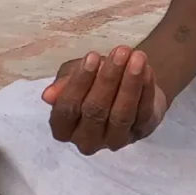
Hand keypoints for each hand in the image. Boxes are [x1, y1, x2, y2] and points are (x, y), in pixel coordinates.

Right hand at [41, 45, 166, 154]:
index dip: (79, 83)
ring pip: (121, 115)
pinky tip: (146, 69)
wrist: (125, 89)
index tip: (92, 56)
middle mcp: (86, 141)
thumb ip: (63, 84)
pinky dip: (146, 89)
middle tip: (120, 51)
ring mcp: (114, 141)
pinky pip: (143, 113)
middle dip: (108, 79)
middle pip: (95, 111)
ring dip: (130, 83)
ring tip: (137, 57)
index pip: (68, 109)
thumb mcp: (72, 78)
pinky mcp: (139, 134)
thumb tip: (48, 96)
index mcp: (63, 129)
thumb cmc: (92, 84)